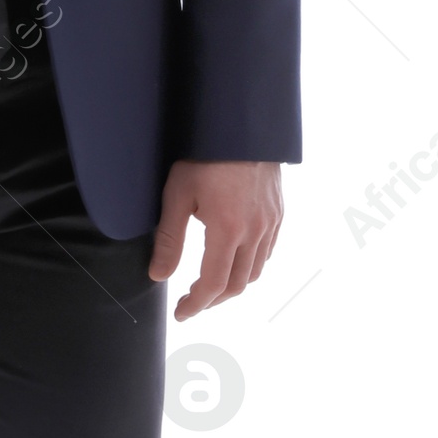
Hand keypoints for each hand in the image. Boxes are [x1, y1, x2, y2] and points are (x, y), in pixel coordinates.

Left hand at [149, 161, 282, 318]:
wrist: (241, 125)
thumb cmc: (204, 155)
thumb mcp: (177, 195)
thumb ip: (170, 239)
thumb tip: (159, 276)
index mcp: (228, 230)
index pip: (213, 284)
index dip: (196, 304)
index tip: (181, 312)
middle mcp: (255, 231)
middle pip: (237, 285)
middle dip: (213, 300)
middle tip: (191, 301)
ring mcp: (271, 223)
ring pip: (256, 271)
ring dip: (232, 285)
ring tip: (210, 284)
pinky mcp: (278, 213)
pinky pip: (267, 252)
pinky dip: (250, 265)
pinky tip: (233, 259)